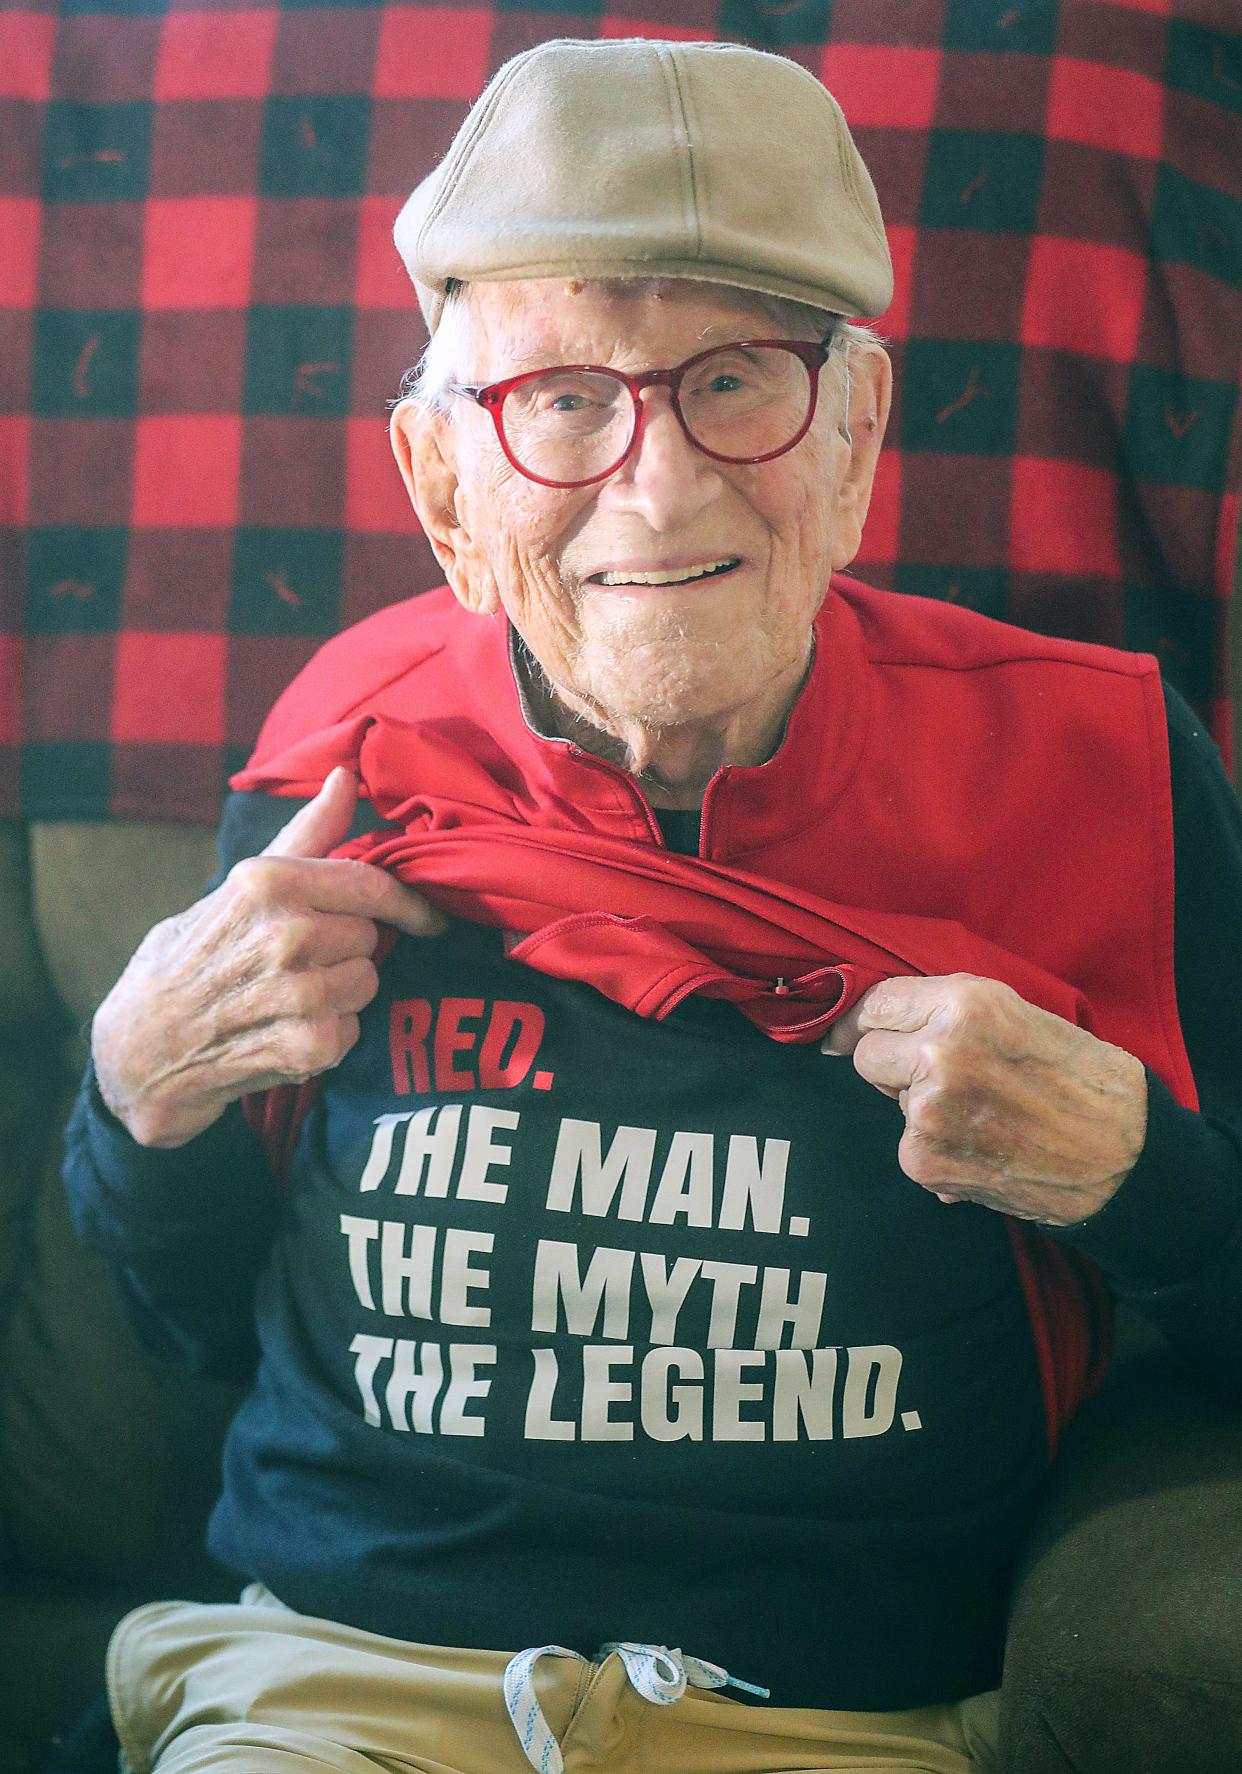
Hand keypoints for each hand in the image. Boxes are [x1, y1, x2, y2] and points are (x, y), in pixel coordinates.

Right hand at [91, 767, 443, 1148]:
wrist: (140, 1048)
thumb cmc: (195, 955)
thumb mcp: (240, 886)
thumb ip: (304, 834)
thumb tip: (345, 774)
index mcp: (268, 882)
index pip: (371, 884)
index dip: (408, 903)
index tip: (428, 916)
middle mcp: (285, 933)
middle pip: (370, 935)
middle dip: (345, 949)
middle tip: (296, 962)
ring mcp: (298, 992)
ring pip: (367, 981)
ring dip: (340, 994)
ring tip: (288, 997)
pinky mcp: (308, 1045)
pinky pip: (353, 1030)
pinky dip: (328, 1036)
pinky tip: (284, 1031)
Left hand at [821, 973, 1147, 1224]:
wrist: (1124, 1154)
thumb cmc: (1079, 1077)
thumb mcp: (1016, 1013)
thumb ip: (949, 1010)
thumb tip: (874, 1019)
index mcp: (964, 1004)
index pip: (877, 1004)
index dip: (867, 1020)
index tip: (856, 1031)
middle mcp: (939, 1051)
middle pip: (867, 1052)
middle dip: (892, 1063)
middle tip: (936, 1076)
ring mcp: (928, 1109)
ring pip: (890, 1100)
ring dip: (920, 1106)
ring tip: (982, 1113)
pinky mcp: (924, 1159)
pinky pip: (908, 1145)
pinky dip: (936, 1149)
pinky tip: (982, 1146)